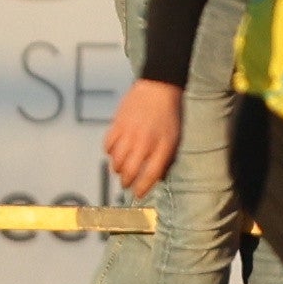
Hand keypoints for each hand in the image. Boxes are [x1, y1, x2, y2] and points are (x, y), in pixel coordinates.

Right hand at [104, 80, 184, 197]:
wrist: (158, 88)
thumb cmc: (169, 115)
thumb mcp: (174, 138)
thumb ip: (166, 157)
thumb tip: (157, 176)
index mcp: (162, 147)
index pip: (150, 175)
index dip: (142, 189)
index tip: (139, 194)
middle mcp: (145, 142)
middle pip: (130, 172)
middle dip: (127, 182)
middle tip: (127, 184)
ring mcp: (129, 134)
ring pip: (116, 161)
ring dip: (117, 169)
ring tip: (121, 169)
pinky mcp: (117, 125)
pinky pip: (108, 146)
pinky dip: (110, 152)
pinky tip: (115, 152)